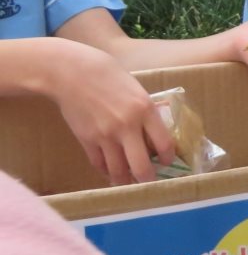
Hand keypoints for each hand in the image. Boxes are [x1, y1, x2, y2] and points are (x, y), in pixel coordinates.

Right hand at [44, 41, 174, 184]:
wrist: (72, 72)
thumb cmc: (108, 75)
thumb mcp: (137, 90)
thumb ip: (146, 112)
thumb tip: (154, 134)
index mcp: (145, 110)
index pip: (164, 144)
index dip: (168, 158)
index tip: (167, 162)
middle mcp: (127, 126)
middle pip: (141, 166)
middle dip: (148, 179)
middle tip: (150, 182)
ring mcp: (105, 135)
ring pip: (118, 170)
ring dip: (125, 180)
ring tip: (129, 182)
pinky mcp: (86, 139)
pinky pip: (99, 163)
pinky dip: (106, 170)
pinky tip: (110, 172)